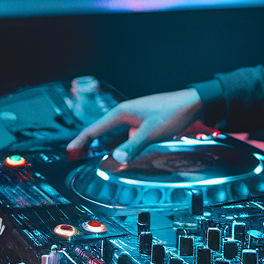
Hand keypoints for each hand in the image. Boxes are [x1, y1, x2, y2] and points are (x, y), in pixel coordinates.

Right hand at [66, 88, 202, 163]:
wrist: (193, 103)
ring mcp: (134, 118)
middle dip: (86, 142)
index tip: (69, 152)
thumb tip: (116, 159)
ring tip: (88, 155)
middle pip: (100, 130)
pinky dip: (117, 144)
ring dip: (101, 144)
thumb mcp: (151, 132)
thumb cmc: (172, 113)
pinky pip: (125, 135)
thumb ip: (133, 146)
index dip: (80, 141)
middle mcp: (125, 113)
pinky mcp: (143, 122)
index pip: (95, 129)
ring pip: (112, 133)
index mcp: (122, 112)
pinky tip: (118, 153)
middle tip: (73, 156)